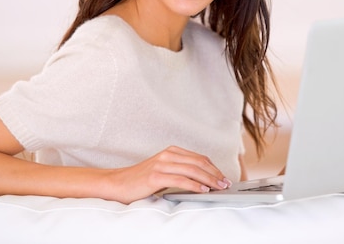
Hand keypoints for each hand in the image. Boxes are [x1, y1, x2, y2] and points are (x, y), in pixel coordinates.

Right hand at [105, 146, 231, 202]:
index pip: (199, 158)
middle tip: (226, 184)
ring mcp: (161, 165)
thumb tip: (202, 181)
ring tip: (219, 188)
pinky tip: (203, 191)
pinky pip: (181, 180)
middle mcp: (167, 155)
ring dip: (209, 180)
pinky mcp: (155, 176)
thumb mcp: (163, 172)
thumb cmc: (140, 181)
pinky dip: (195, 185)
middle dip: (215, 174)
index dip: (214, 168)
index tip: (223, 177)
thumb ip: (179, 172)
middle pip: (199, 163)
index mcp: (171, 152)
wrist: (117, 184)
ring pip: (192, 170)